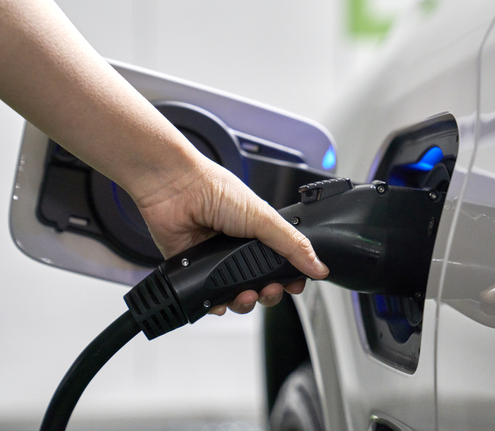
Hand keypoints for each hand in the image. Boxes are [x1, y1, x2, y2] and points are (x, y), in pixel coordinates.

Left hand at [133, 155, 328, 315]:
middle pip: (261, 285)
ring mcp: (216, 260)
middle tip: (269, 290)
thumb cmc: (215, 190)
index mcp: (260, 234)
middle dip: (268, 294)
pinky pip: (207, 298)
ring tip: (245, 296)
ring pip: (236, 295)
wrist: (175, 189)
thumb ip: (293, 245)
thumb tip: (319, 266)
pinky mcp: (193, 270)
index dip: (289, 279)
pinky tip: (219, 301)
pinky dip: (215, 304)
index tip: (294, 286)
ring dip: (244, 302)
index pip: (282, 264)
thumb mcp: (264, 218)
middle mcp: (238, 248)